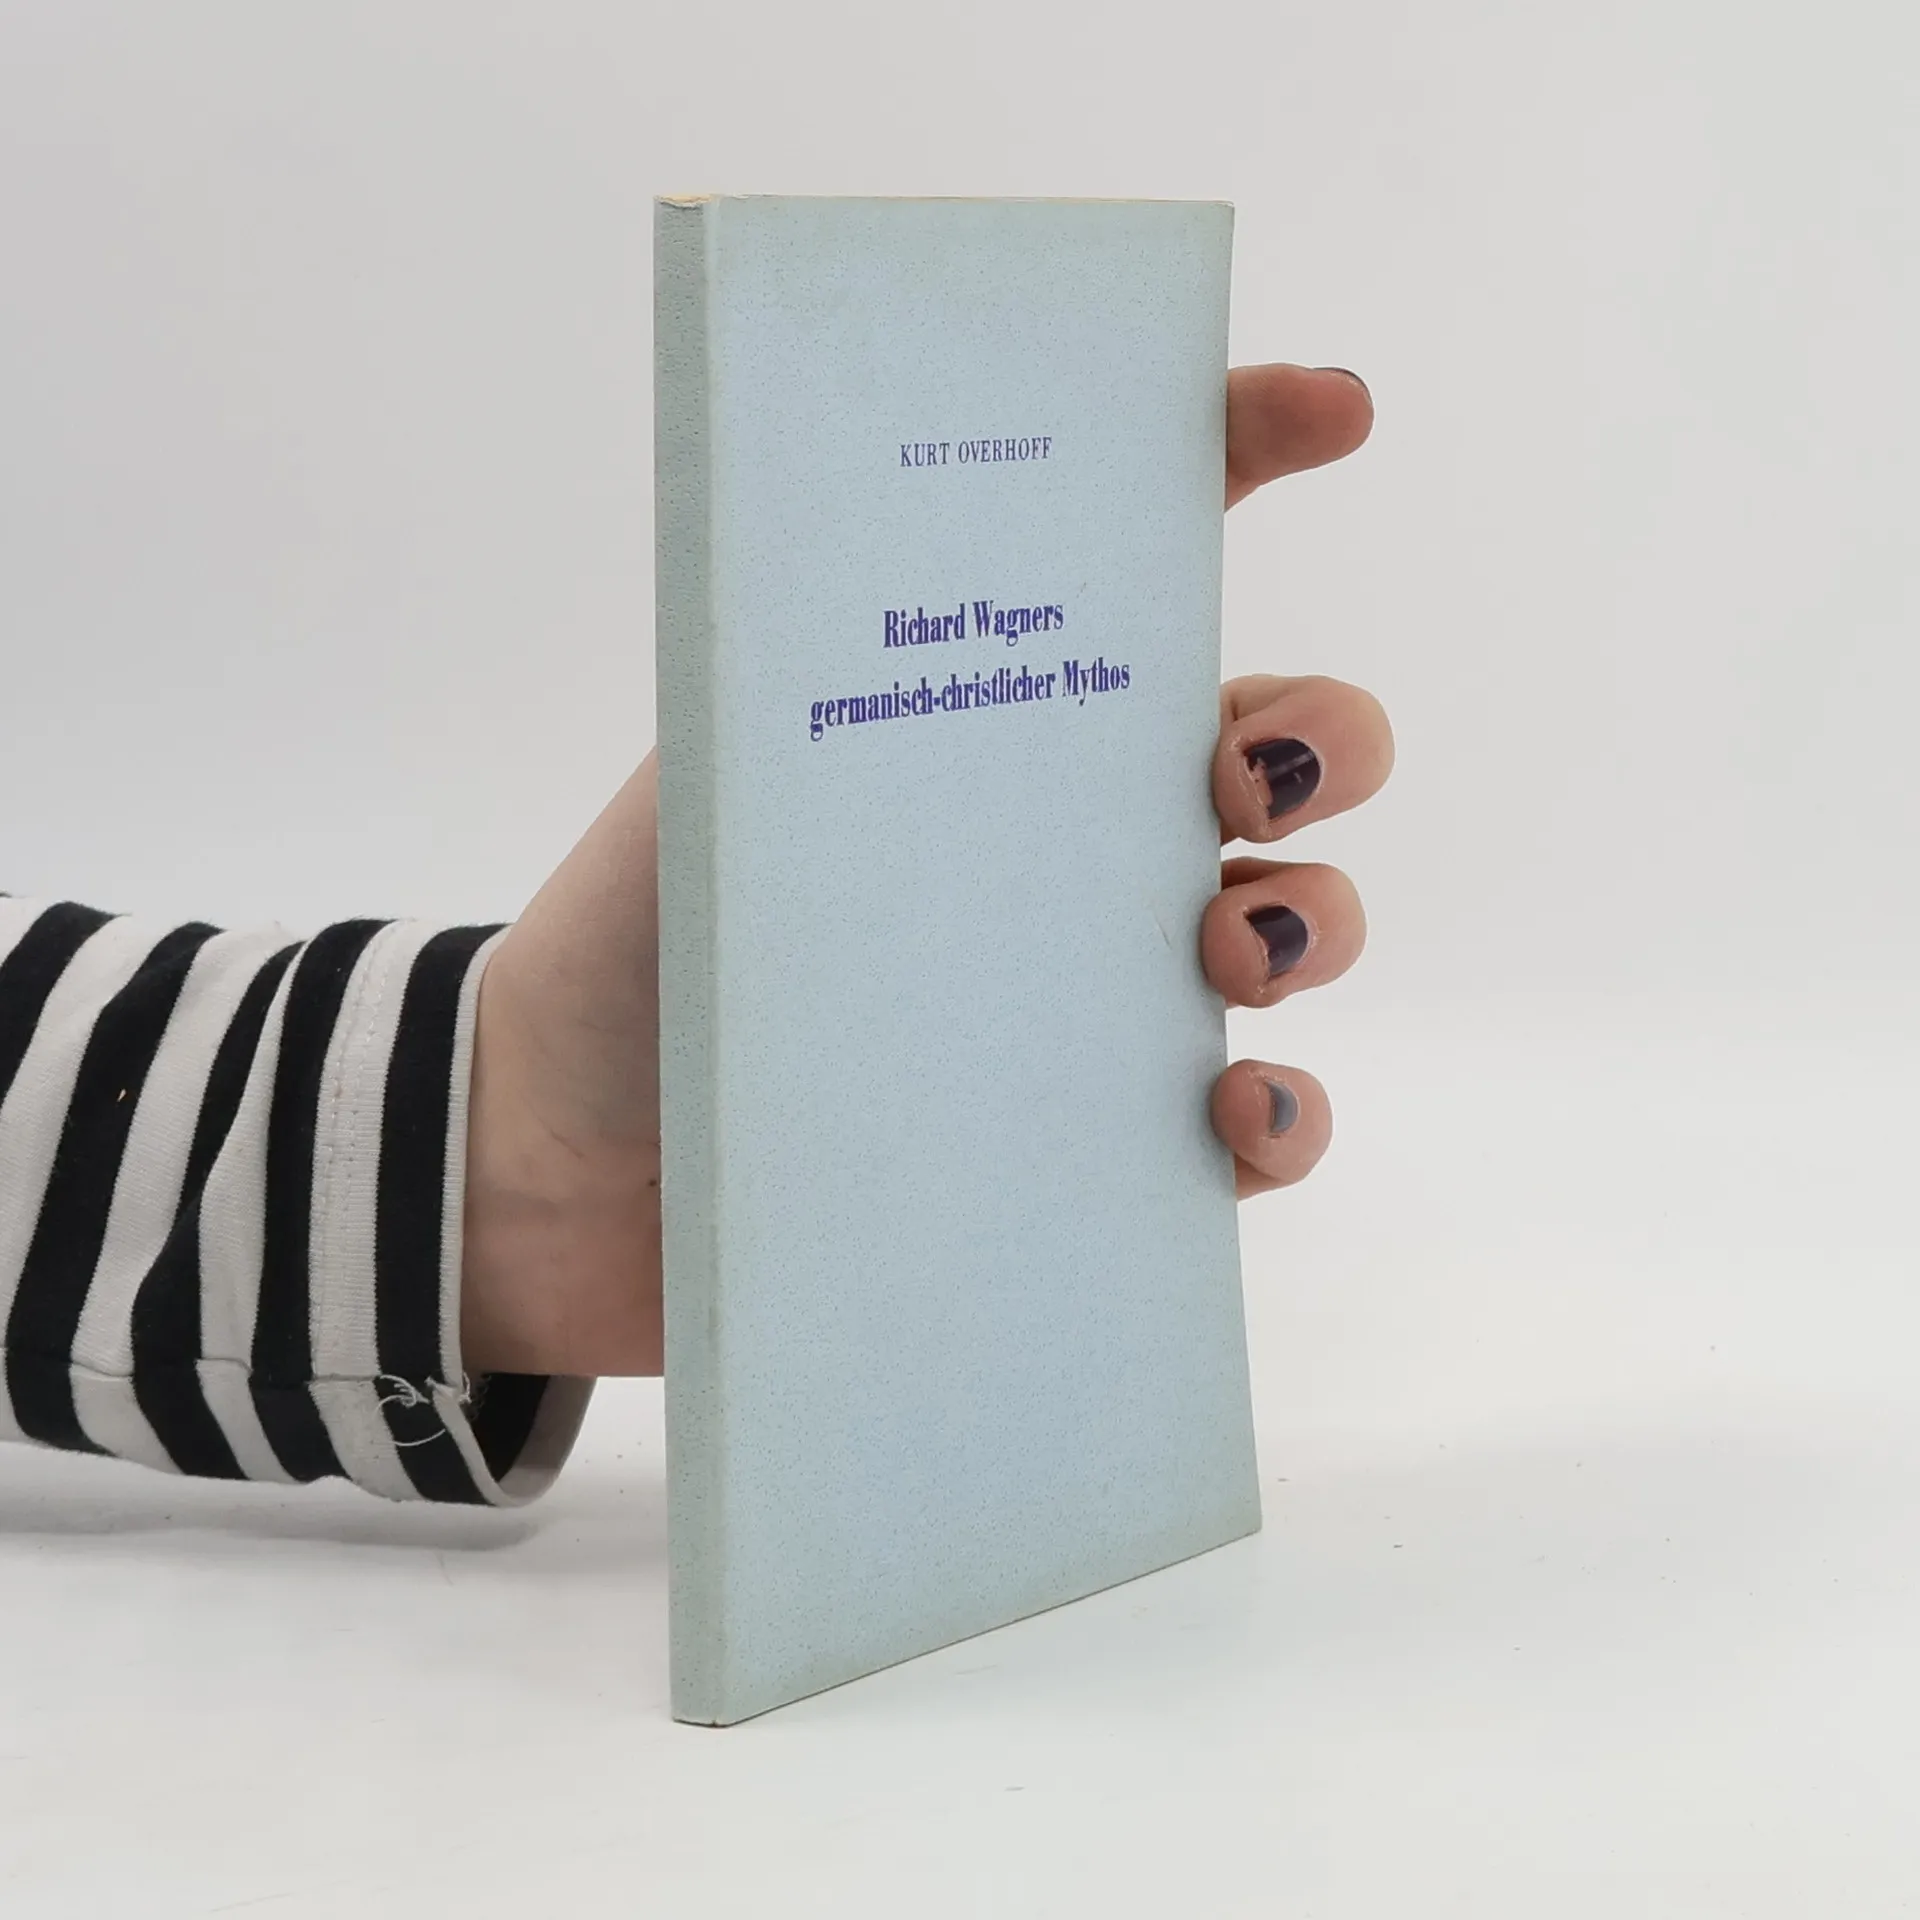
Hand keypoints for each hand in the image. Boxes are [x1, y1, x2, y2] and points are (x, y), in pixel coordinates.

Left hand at [459, 362, 1388, 1376]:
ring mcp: (1099, 995)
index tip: (1333, 409)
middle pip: (1282, 756)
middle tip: (1237, 781)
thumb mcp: (720, 760)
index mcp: (991, 716)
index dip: (1247, 451)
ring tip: (1226, 951)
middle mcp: (1070, 845)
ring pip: (1301, 928)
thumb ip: (837, 656)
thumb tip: (936, 546)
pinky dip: (1284, 1118)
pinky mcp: (1103, 1144)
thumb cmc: (637, 942)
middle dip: (1323, 740)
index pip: (1137, 559)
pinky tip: (1228, 1112)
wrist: (572, 1160)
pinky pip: (1259, 1127)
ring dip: (1318, 922)